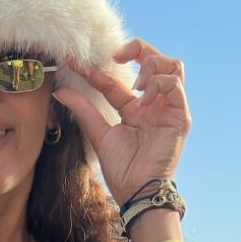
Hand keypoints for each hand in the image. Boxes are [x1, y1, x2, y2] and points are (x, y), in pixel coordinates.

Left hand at [56, 39, 189, 205]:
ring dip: (152, 63)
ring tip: (136, 81)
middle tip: (117, 56)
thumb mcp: (99, 134)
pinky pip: (175, 84)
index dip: (96, 68)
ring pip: (171, 67)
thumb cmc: (122, 171)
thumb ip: (84, 110)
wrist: (136, 192)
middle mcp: (153, 105)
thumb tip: (60, 91)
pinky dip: (159, 81)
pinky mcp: (180, 117)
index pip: (116, 79)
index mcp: (134, 109)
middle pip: (155, 61)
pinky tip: (144, 94)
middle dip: (138, 49)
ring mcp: (168, 109)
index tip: (75, 62)